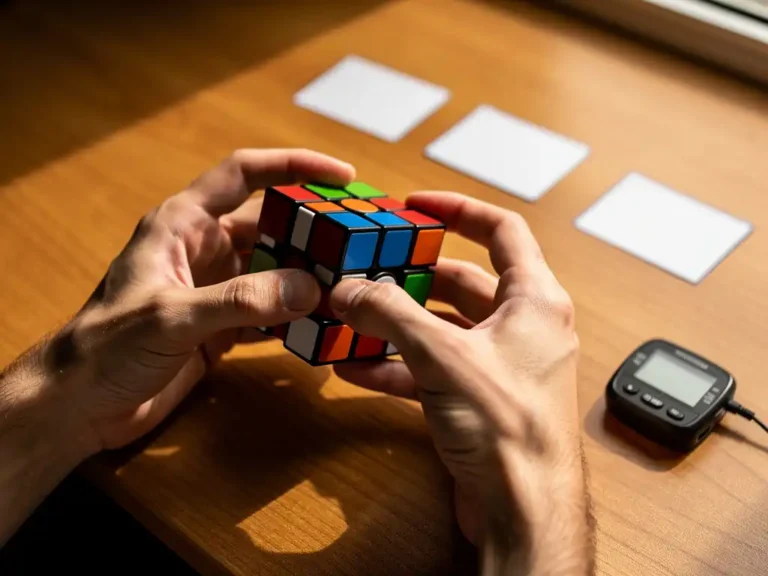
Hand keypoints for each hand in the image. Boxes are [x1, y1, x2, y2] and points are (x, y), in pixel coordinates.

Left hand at [14, 148, 354, 452]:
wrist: (78, 407)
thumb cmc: (106, 346)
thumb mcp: (172, 316)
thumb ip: (240, 300)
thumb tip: (311, 288)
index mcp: (183, 224)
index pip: (245, 175)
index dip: (293, 166)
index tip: (342, 176)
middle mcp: (204, 250)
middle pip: (271, 226)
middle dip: (314, 232)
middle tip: (359, 241)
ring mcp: (216, 290)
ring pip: (276, 272)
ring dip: (311, 278)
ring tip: (353, 284)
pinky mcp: (222, 328)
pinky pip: (270, 313)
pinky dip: (297, 318)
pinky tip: (324, 325)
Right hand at [331, 193, 592, 574]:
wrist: (521, 509)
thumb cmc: (510, 430)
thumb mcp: (442, 355)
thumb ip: (391, 314)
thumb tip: (351, 288)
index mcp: (534, 300)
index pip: (501, 230)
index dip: (457, 209)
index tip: (416, 205)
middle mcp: (522, 327)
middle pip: (461, 282)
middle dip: (410, 277)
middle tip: (370, 267)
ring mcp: (500, 365)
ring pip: (442, 328)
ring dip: (396, 325)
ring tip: (352, 318)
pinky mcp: (479, 399)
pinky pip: (433, 369)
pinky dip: (397, 365)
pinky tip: (356, 367)